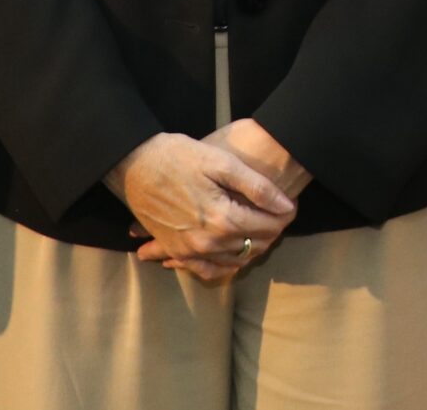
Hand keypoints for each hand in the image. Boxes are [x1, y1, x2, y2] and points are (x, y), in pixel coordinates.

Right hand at [109, 131, 294, 285]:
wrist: (134, 164)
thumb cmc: (179, 156)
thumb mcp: (222, 162)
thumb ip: (257, 187)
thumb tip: (286, 206)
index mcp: (223, 219)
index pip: (268, 226)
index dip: (285, 215)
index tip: (292, 204)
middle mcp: (208, 242)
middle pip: (253, 245)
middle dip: (271, 232)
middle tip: (279, 216)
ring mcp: (190, 251)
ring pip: (234, 260)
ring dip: (252, 248)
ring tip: (261, 230)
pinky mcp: (176, 250)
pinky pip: (206, 270)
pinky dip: (225, 266)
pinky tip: (233, 257)